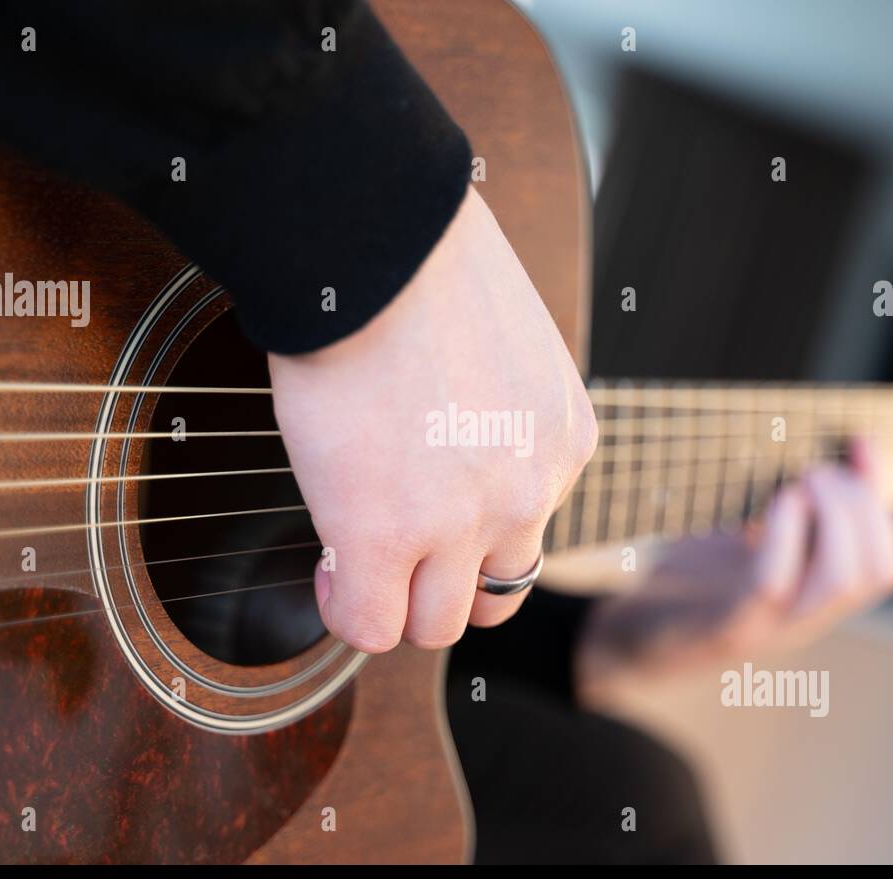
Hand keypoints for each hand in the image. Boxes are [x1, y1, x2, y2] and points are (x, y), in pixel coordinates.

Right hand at [269, 186, 597, 652]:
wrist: (381, 239)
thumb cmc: (425, 262)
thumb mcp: (504, 346)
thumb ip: (497, 411)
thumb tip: (450, 434)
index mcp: (563, 440)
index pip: (529, 532)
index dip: (472, 535)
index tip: (428, 513)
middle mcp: (531, 490)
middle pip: (498, 597)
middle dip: (444, 582)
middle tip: (398, 551)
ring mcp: (464, 522)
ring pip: (439, 624)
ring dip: (398, 601)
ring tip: (357, 562)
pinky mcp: (387, 538)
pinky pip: (368, 624)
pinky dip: (344, 606)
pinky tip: (328, 566)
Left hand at [575, 441, 892, 698]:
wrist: (624, 640)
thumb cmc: (682, 582)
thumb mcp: (740, 540)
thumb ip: (782, 511)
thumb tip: (818, 451)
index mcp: (811, 598)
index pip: (884, 565)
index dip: (883, 502)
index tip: (860, 444)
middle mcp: (800, 619)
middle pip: (875, 572)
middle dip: (862, 505)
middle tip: (819, 468)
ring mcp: (765, 628)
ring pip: (841, 582)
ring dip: (835, 518)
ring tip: (802, 482)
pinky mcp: (722, 628)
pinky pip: (771, 585)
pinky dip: (785, 537)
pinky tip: (777, 501)